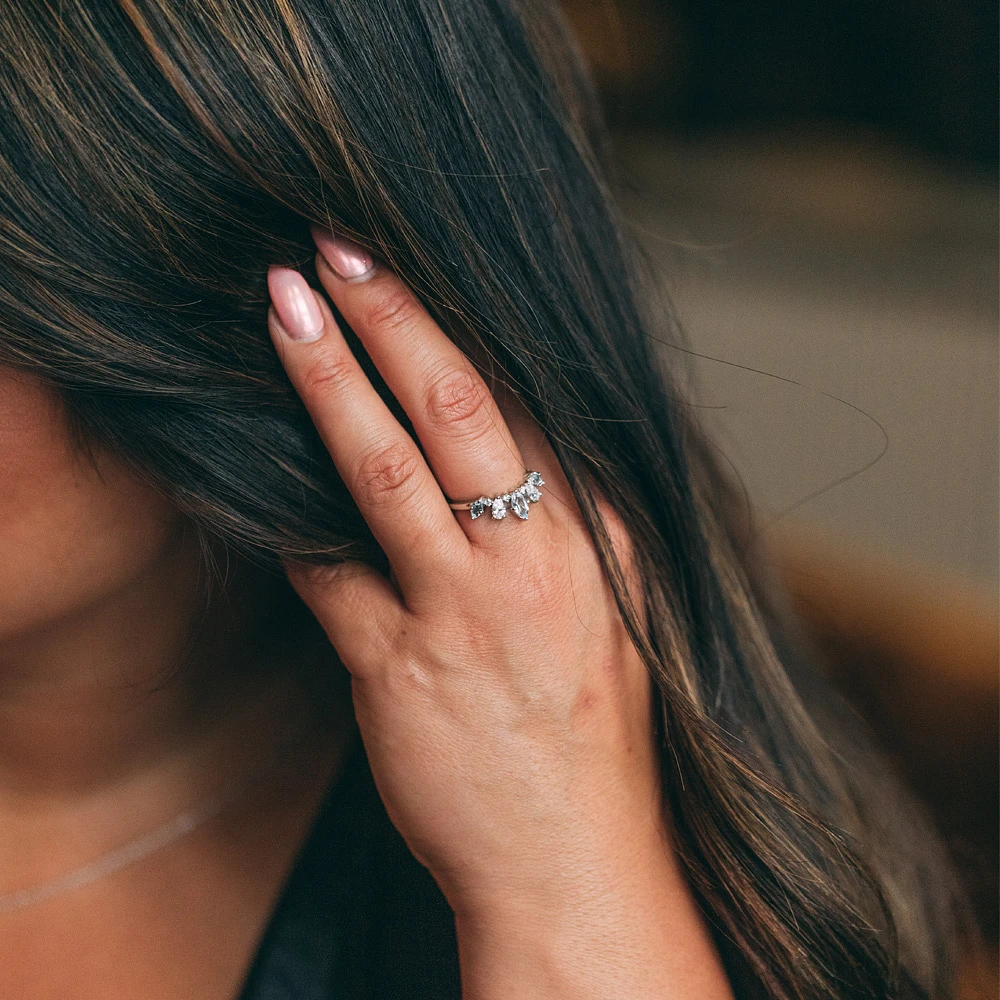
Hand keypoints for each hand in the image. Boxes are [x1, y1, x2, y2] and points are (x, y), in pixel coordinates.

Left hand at [265, 229, 663, 916]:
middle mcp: (537, 558)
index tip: (412, 266)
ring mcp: (466, 611)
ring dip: (326, 381)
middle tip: (336, 247)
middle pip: (460, 408)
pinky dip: (287, 519)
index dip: (463, 324)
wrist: (574, 857)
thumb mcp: (611, 610)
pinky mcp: (401, 667)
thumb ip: (568, 523)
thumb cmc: (590, 732)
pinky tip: (251, 469)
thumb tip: (509, 445)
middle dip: (393, 317)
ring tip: (282, 309)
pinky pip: (327, 573)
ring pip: (385, 468)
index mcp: (597, 535)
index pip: (526, 402)